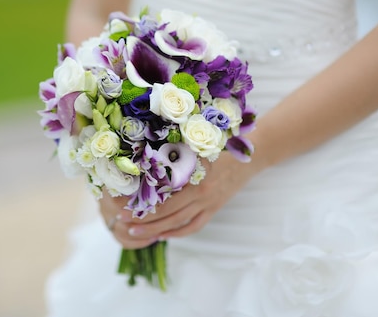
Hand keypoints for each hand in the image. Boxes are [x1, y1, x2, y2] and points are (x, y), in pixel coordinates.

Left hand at [100, 152, 254, 248]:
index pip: (163, 198)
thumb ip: (175, 154)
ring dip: (157, 230)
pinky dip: (178, 232)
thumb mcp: (196, 145)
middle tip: (123, 223)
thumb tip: (145, 161)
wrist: (254, 152)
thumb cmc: (221, 142)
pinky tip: (164, 235)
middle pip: (168, 213)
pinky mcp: (215, 208)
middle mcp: (202, 192)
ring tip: (137, 234)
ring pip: (179, 222)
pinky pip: (195, 225)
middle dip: (144, 221)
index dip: (143, 205)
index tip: (123, 208)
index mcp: (195, 176)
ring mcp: (210, 202)